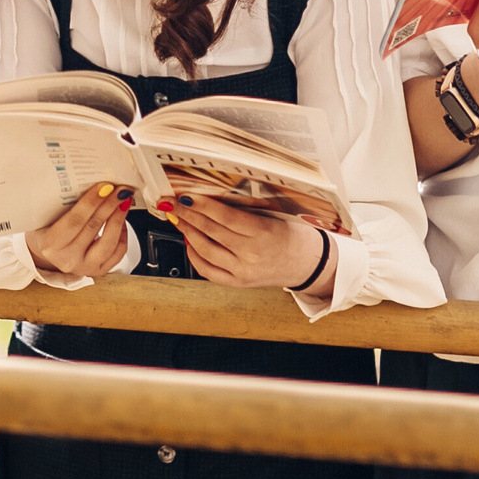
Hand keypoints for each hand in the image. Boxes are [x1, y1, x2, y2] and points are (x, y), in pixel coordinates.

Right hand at [28, 183, 134, 277]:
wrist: (42, 253)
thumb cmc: (44, 229)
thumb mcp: (44, 216)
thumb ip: (62, 203)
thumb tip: (89, 182)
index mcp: (50, 244)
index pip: (74, 221)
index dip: (91, 203)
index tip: (104, 186)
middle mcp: (67, 259)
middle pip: (93, 229)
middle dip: (110, 205)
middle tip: (120, 188)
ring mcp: (84, 267)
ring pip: (109, 244)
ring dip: (119, 218)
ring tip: (124, 201)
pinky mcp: (98, 272)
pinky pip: (117, 253)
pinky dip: (122, 235)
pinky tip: (121, 220)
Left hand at [168, 197, 327, 288]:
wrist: (306, 263)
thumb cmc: (291, 234)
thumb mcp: (274, 215)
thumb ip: (244, 208)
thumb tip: (210, 195)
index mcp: (264, 233)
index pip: (226, 217)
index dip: (202, 205)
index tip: (186, 195)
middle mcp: (252, 255)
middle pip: (211, 232)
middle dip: (187, 215)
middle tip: (172, 202)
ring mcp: (243, 272)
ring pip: (205, 251)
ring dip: (186, 232)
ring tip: (177, 218)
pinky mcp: (238, 283)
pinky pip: (208, 271)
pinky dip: (194, 255)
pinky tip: (188, 241)